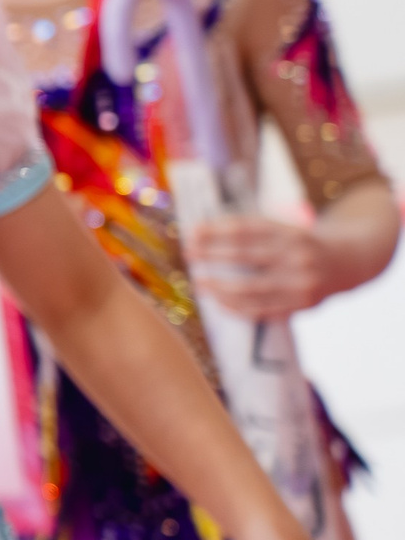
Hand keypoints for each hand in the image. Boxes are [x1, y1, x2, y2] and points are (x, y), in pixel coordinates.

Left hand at [183, 215, 328, 317]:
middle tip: (188, 254)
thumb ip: (252, 231)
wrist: (350, 262)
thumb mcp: (286, 229)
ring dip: (219, 287)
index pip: (246, 230)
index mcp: (293, 233)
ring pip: (250, 289)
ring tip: (199, 283)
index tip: (192, 232)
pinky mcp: (303, 305)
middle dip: (211, 255)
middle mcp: (298, 257)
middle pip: (245, 256)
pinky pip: (262, 310)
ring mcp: (302, 283)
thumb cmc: (304, 243)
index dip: (216, 231)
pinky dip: (236, 308)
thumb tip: (202, 233)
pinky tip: (218, 302)